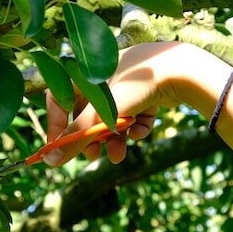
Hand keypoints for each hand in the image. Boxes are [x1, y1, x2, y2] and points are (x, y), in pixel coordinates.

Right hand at [44, 41, 226, 165]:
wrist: (182, 70)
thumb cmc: (135, 84)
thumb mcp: (102, 112)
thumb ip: (76, 136)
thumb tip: (50, 161)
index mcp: (85, 71)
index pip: (58, 98)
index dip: (57, 125)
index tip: (59, 149)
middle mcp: (102, 75)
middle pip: (87, 112)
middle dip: (91, 138)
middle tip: (94, 156)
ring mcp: (126, 83)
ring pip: (112, 117)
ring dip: (114, 139)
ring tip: (119, 156)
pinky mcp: (146, 91)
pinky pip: (134, 114)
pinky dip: (135, 127)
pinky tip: (142, 132)